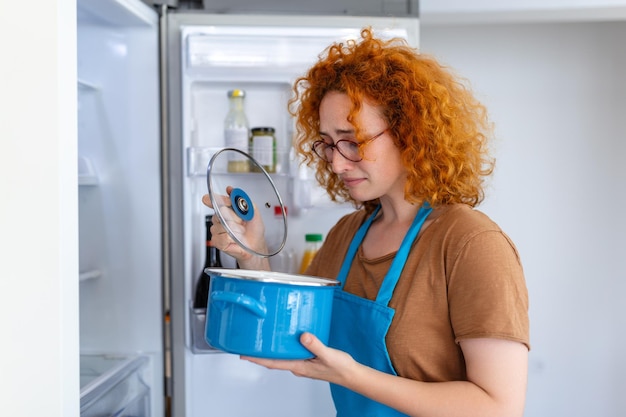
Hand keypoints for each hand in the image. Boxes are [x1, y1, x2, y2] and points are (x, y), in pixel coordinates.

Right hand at [202, 187, 268, 268]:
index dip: (216, 199)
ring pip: (222, 224)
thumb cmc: (254, 229)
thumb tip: (232, 190)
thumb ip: (243, 199)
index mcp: (227, 210)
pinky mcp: (217, 240)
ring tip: (239, 231)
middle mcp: (220, 218)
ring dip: (234, 229)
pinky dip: (231, 238)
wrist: (256, 245)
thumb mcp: (253, 211)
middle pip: (220, 212)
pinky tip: (234, 239)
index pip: (216, 201)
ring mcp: (217, 229)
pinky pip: (222, 236)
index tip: (217, 200)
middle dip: (234, 216)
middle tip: (241, 222)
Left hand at [241, 332, 355, 385]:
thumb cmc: (340, 368)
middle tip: (248, 344)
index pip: (273, 363)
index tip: (244, 355)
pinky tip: (285, 339)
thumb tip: (303, 336)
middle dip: (260, 354)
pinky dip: (283, 347)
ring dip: (271, 350)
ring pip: (282, 356)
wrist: (351, 374)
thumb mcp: (328, 355)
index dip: (257, 359)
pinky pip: (291, 353)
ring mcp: (302, 363)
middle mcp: (298, 366)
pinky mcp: (308, 359)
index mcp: (299, 366)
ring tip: (261, 341)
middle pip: (273, 360)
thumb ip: (315, 345)